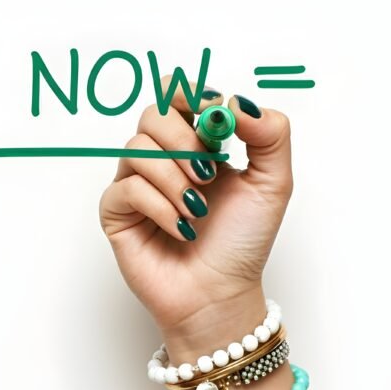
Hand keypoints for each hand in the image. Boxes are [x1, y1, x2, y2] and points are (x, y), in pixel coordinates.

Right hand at [99, 83, 292, 355]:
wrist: (219, 294)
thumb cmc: (241, 243)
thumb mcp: (273, 184)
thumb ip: (270, 135)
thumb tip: (237, 102)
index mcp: (197, 143)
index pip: (178, 95)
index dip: (191, 96)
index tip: (215, 117)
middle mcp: (162, 158)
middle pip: (153, 114)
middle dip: (184, 140)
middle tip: (208, 174)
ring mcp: (136, 183)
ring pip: (137, 150)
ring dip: (174, 180)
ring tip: (197, 210)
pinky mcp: (117, 211)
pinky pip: (127, 189)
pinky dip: (160, 207)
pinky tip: (180, 229)